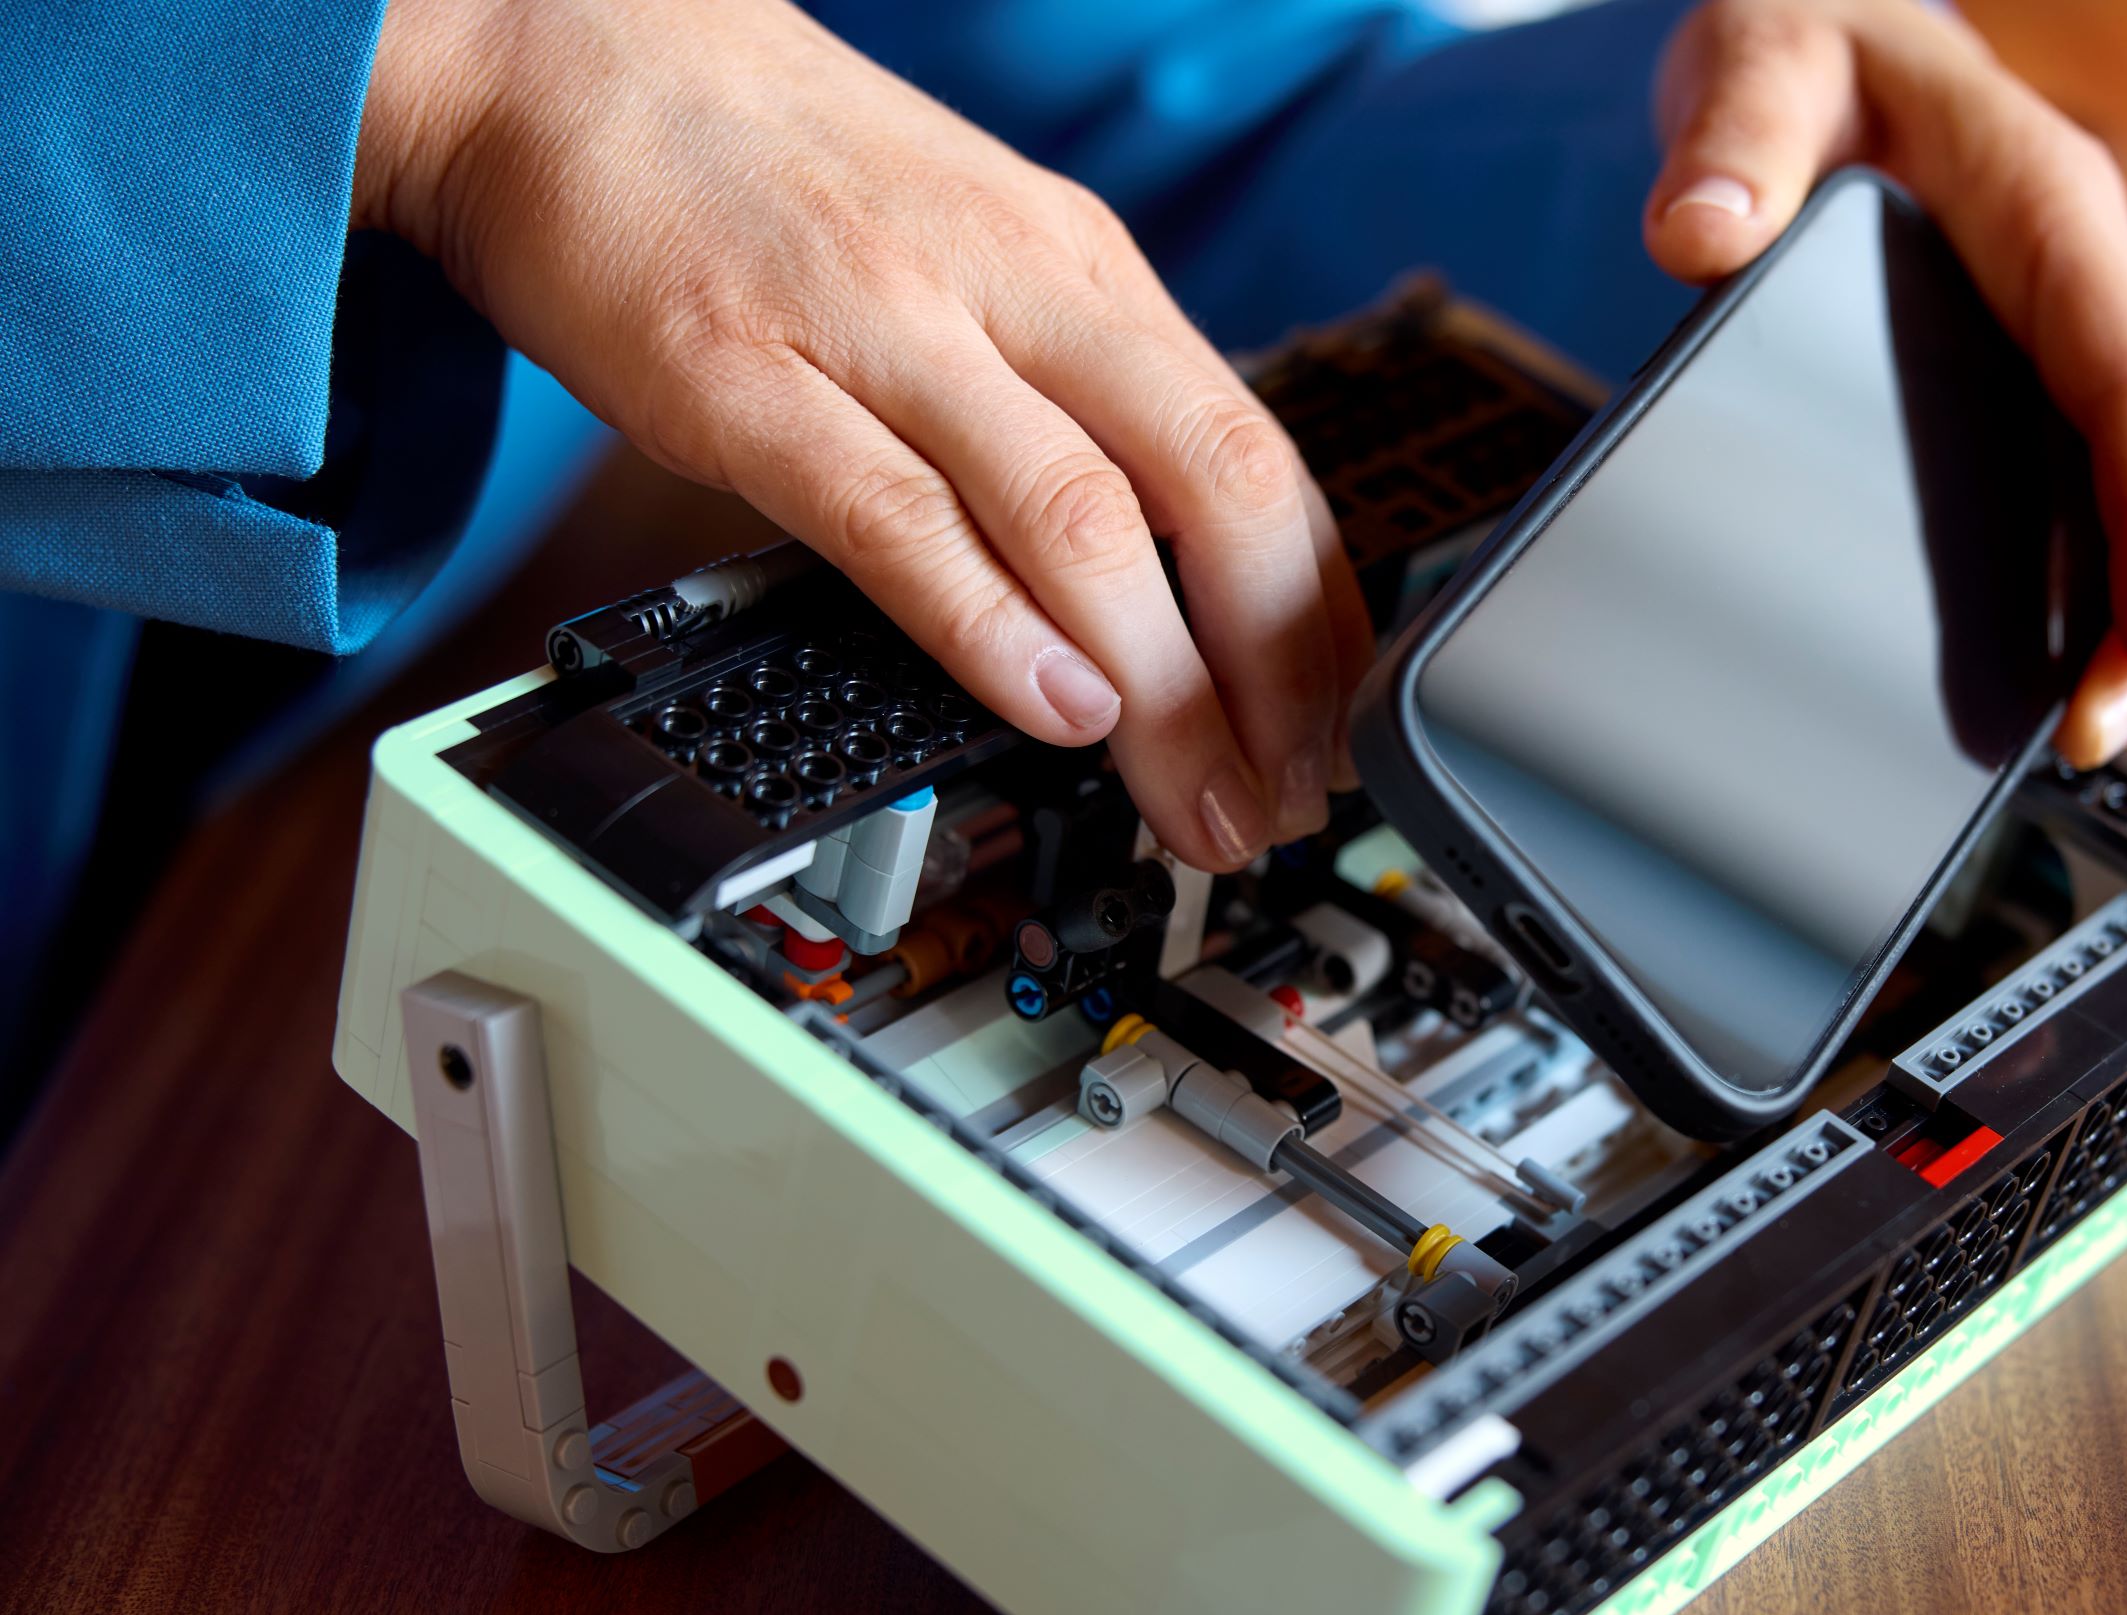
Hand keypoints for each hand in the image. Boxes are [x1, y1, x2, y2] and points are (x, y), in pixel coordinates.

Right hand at [354, 0, 1368, 870]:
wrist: (568, 48)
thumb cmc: (774, 172)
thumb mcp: (978, 252)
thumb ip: (1069, 396)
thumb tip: (1169, 568)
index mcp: (1079, 267)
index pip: (1258, 455)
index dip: (1315, 616)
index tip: (1331, 733)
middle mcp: (1009, 288)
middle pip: (1208, 488)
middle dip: (1270, 671)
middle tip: (1283, 801)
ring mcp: (879, 329)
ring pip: (1078, 519)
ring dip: (1160, 686)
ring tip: (1194, 796)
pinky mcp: (742, 380)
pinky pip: (896, 520)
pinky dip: (991, 630)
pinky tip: (1055, 712)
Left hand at [1642, 0, 2126, 764]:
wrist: (1828, 40)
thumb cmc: (1805, 50)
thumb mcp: (1758, 61)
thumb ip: (1731, 142)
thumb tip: (1700, 235)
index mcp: (2052, 218)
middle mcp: (2103, 289)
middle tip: (2097, 732)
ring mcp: (2095, 348)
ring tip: (2090, 729)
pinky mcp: (2066, 394)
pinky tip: (2074, 672)